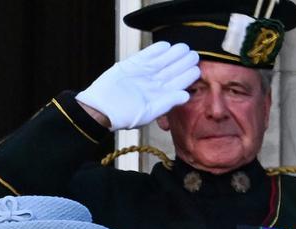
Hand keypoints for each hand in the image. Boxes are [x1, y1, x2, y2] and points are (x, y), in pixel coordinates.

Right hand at [76, 41, 199, 129]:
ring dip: (173, 53)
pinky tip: (165, 46)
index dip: (188, 75)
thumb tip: (185, 96)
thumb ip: (167, 103)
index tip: (196, 69)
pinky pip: (147, 54)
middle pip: (172, 69)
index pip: (178, 83)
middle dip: (183, 61)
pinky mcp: (131, 65)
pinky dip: (156, 49)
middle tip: (193, 54)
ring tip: (183, 48)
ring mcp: (143, 73)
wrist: (99, 109)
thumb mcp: (148, 113)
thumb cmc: (122, 116)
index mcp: (159, 95)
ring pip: (162, 60)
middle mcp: (153, 83)